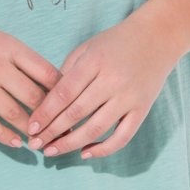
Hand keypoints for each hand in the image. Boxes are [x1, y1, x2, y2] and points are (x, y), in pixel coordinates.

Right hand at [0, 9, 62, 148]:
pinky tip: (16, 142)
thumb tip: (48, 82)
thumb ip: (19, 58)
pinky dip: (5, 136)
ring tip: (41, 141)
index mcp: (10, 47)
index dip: (63, 93)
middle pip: (35, 97)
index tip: (72, 106)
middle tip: (61, 131)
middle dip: (51, 118)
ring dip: (31, 130)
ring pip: (14, 113)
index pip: (48, 73)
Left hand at [25, 16, 179, 159]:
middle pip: (77, 112)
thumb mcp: (87, 48)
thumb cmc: (116, 42)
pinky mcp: (143, 109)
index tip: (31, 126)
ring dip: (71, 144)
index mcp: (95, 61)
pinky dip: (103, 148)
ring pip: (96, 128)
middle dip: (52, 131)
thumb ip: (67, 72)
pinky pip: (123, 136)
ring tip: (52, 151)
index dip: (45, 112)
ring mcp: (129, 96)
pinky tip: (85, 153)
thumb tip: (47, 103)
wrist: (158, 37)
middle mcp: (112, 80)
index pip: (64, 93)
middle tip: (35, 143)